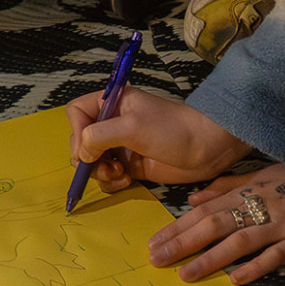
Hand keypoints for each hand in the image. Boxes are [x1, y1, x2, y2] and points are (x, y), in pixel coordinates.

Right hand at [68, 85, 248, 187]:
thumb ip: (99, 135)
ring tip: (119, 174)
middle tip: (105, 165)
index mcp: (112, 103)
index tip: (87, 146)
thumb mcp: (132, 127)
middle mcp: (113, 123)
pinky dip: (111, 182)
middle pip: (80, 141)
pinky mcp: (131, 166)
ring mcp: (121, 146)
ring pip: (92, 162)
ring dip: (100, 172)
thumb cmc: (173, 130)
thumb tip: (81, 153)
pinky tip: (126, 181)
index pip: (76, 112)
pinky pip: (108, 177)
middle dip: (88, 157)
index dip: (76, 130)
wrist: (207, 148)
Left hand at [151, 164, 284, 283]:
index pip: (204, 211)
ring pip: (239, 241)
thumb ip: (226, 188)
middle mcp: (259, 207)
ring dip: (210, 258)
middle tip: (156, 260)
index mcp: (246, 192)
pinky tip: (235, 279)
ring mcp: (280, 224)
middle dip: (183, 243)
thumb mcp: (261, 176)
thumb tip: (192, 199)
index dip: (177, 227)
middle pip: (214, 225)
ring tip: (185, 274)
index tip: (153, 242)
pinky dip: (255, 267)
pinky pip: (276, 255)